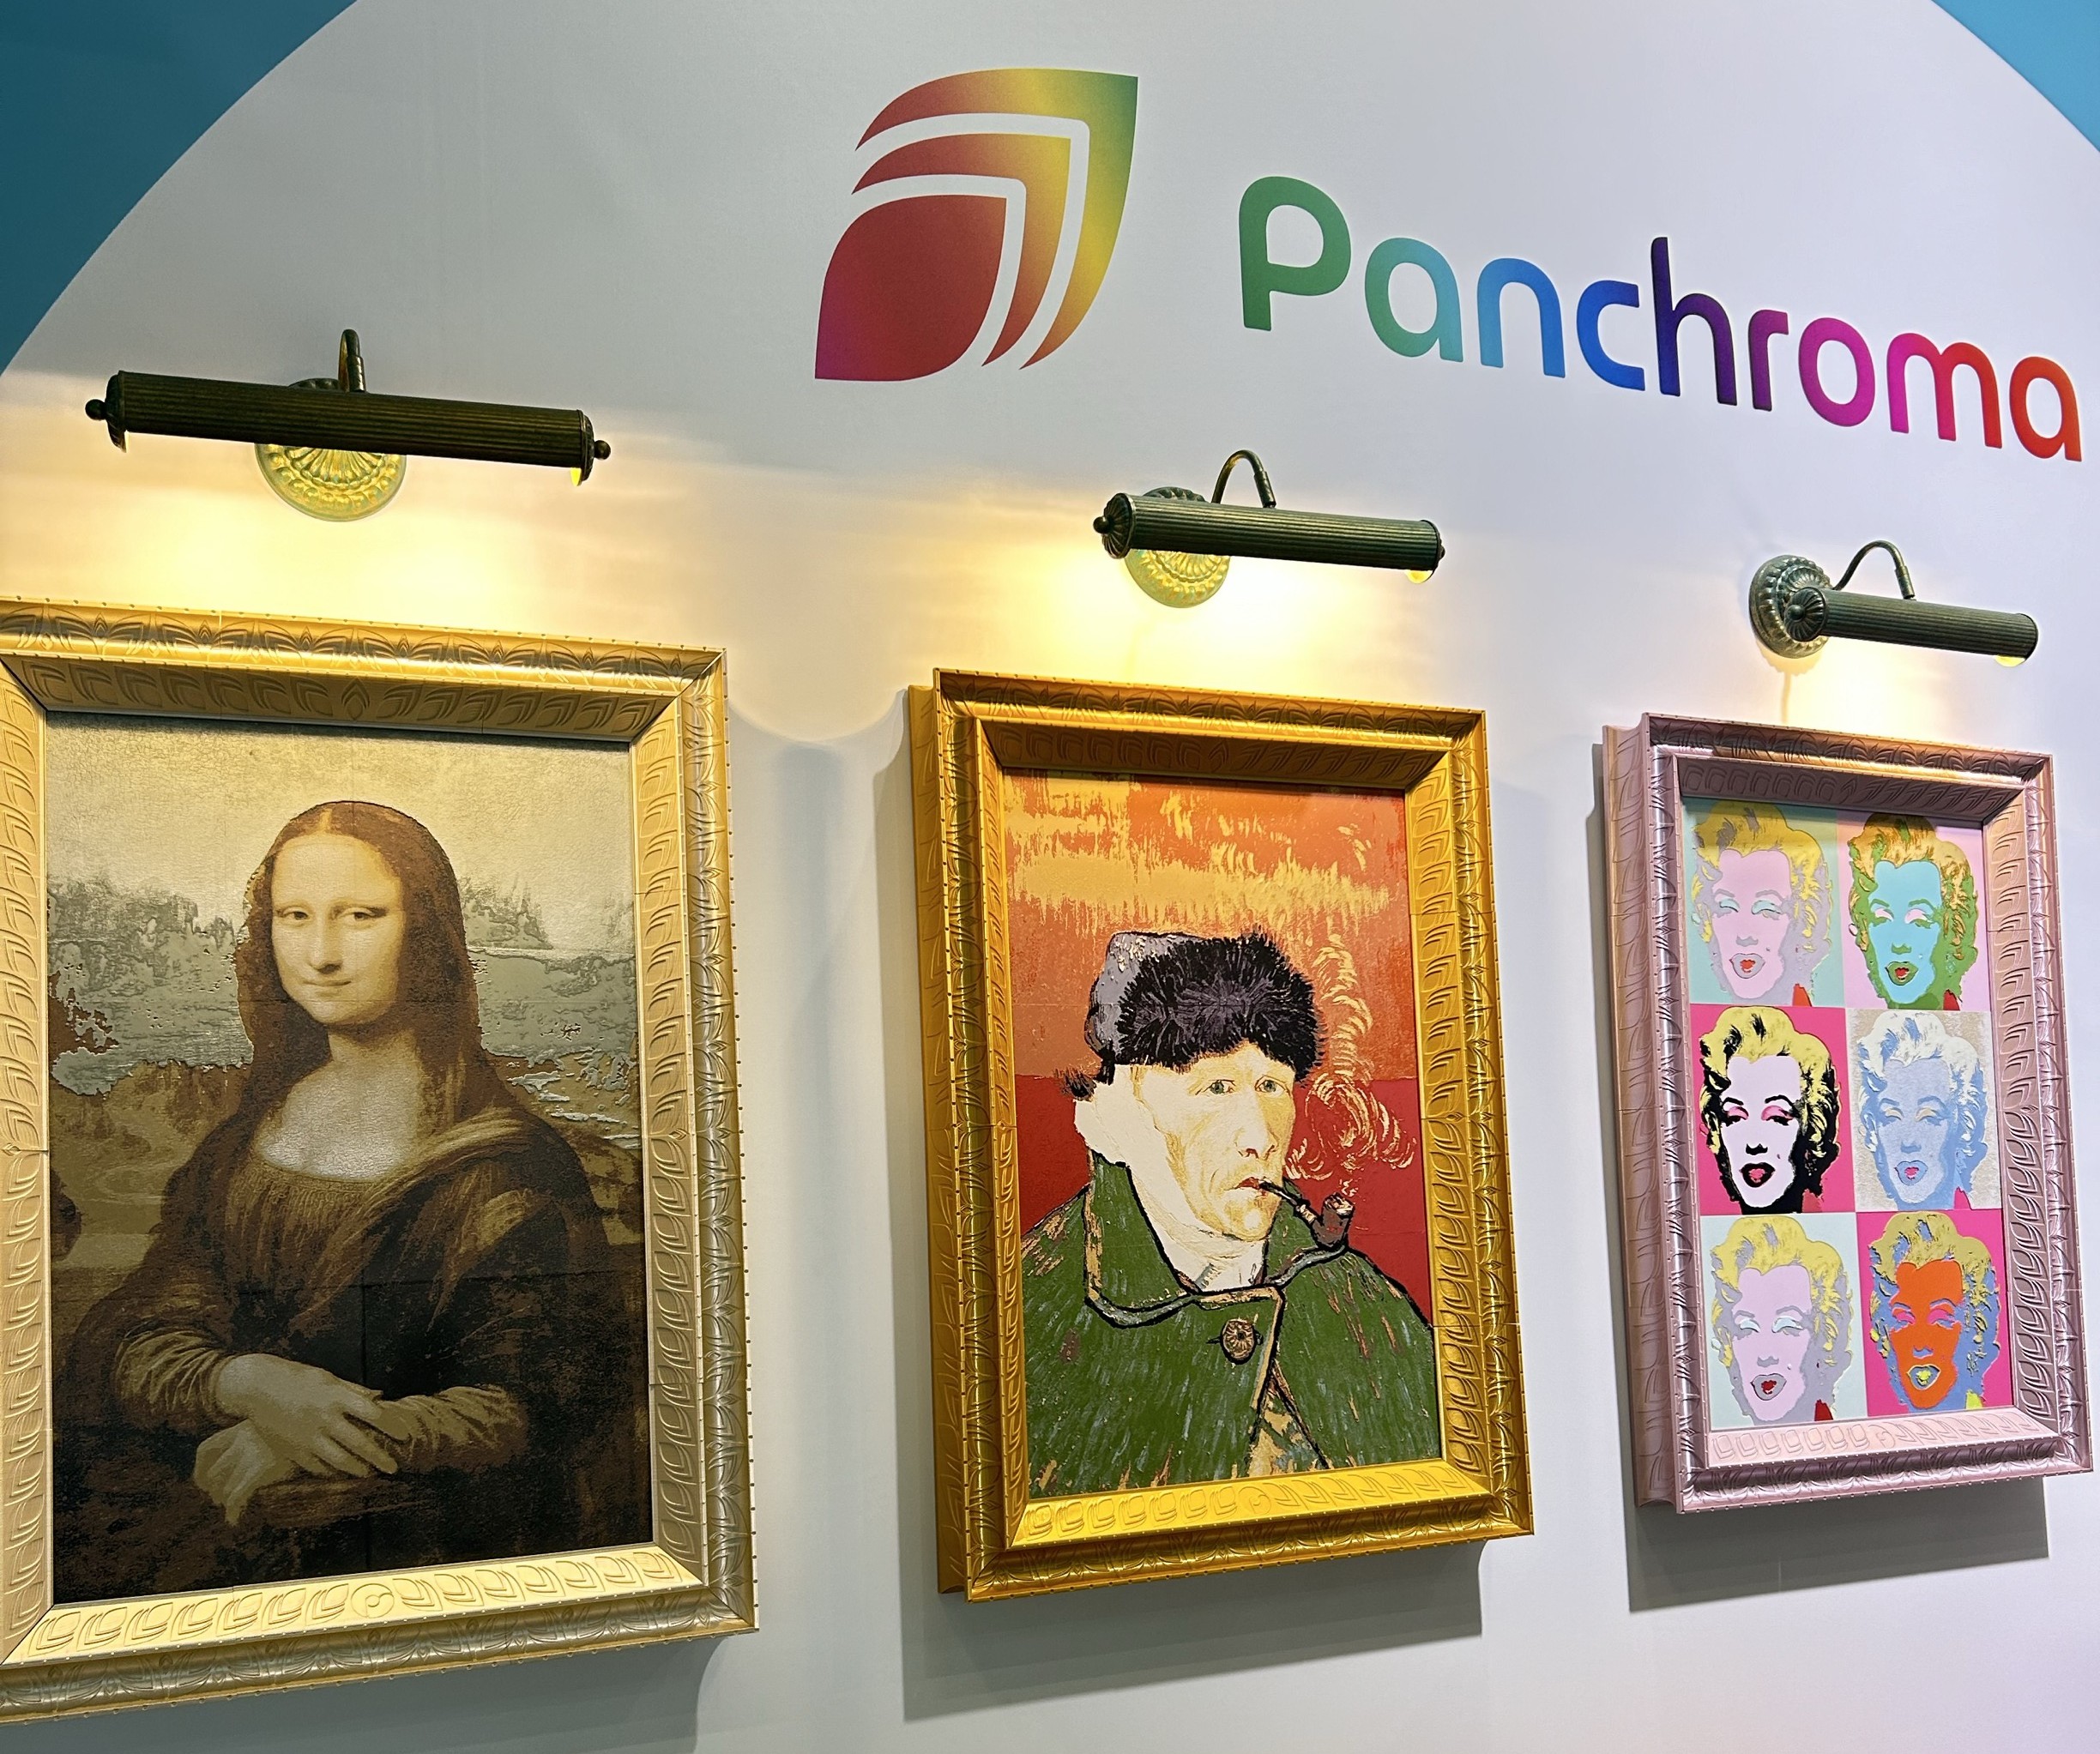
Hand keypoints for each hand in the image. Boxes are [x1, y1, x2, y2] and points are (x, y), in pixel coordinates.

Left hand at [194, 1421, 295, 1525]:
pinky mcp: (261, 1470)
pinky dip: (232, 1511)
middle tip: (217, 1498)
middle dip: (213, 1489)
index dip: (199, 1469)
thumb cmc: (299, 1433)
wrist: (321, 1431)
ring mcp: (251, 1455)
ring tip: (229, 1507)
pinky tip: (233, 1519)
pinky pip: (236, 1496)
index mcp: (241, 1429)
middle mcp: (242, 1441)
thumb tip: (235, 1464)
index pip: (206, 1450)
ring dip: (223, 1500)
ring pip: (224, 1486)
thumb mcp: (272, 1429)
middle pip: (213, 1472)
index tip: (202, 1482)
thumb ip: (252, 1439)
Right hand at [214, 1353, 399, 1476]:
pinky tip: (340, 1473)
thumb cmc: (297, 1378)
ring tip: (369, 1473)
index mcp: (336, 1396)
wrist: (257, 1387)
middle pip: (359, 1443)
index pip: (373, 1414)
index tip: (404, 1436)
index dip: (392, 1426)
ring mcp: (307, 1436)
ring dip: (358, 1469)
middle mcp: (324, 1418)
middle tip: (394, 1468)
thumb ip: (353, 1390)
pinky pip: (317, 1466)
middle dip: (380, 1458)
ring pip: (339, 1460)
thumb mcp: (327, 1378)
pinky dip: (331, 1471)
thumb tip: (380, 1398)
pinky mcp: (292, 1450)